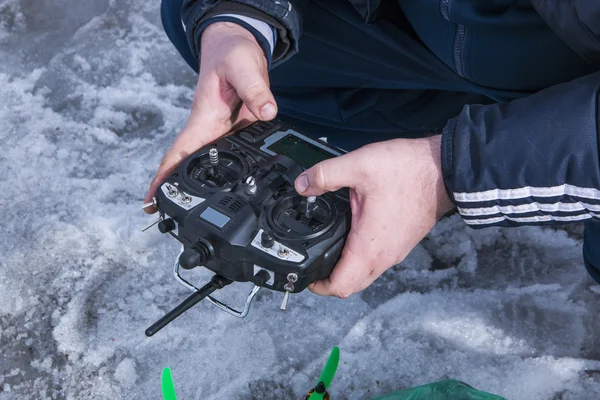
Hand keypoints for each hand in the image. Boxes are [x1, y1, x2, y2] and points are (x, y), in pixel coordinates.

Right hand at [143, 22, 276, 211]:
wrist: (239, 46)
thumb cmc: (233, 53)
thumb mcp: (244, 67)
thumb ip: (255, 90)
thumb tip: (266, 111)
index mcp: (204, 119)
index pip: (178, 154)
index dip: (163, 179)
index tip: (150, 202)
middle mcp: (209, 130)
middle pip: (189, 166)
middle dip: (178, 192)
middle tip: (169, 218)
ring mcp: (222, 132)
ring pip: (211, 164)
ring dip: (203, 186)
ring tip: (200, 213)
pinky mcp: (235, 131)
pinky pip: (230, 154)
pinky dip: (229, 171)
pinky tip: (234, 186)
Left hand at [294, 136, 454, 297]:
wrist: (444, 169)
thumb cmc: (409, 170)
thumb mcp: (359, 166)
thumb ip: (326, 175)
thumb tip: (302, 184)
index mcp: (370, 247)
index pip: (341, 287)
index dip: (319, 287)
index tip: (306, 275)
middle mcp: (384, 256)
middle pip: (353, 286)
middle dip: (330, 281)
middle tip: (314, 264)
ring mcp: (396, 251)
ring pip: (366, 274)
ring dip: (346, 269)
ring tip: (328, 249)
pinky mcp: (403, 241)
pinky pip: (378, 260)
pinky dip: (361, 258)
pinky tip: (352, 235)